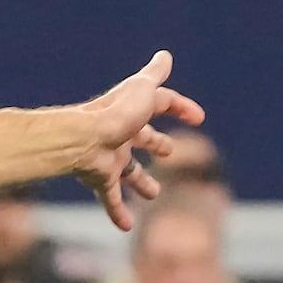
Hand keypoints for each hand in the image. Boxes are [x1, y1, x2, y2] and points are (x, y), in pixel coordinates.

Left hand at [73, 51, 205, 231]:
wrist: (83, 140)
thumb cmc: (116, 114)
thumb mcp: (142, 91)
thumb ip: (154, 75)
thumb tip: (165, 55)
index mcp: (133, 110)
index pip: (160, 104)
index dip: (180, 108)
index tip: (198, 118)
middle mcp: (121, 133)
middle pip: (141, 138)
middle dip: (155, 143)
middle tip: (169, 152)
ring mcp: (110, 156)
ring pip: (128, 171)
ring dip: (141, 182)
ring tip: (153, 193)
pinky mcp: (101, 178)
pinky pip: (110, 198)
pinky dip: (118, 211)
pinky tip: (127, 226)